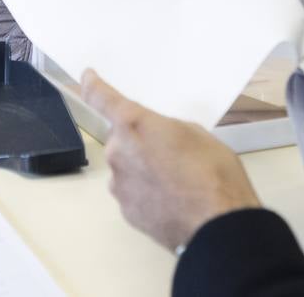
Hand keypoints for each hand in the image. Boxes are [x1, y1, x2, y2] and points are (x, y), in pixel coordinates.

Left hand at [81, 70, 260, 251]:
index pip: (101, 97)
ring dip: (142, 168)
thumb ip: (166, 130)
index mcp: (134, 125)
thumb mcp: (196, 134)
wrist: (217, 225)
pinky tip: (171, 199)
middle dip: (140, 141)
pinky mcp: (125, 210)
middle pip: (121, 138)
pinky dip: (146, 192)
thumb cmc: (213, 174)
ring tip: (177, 181)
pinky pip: (131, 191)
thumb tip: (158, 140)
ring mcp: (119, 184)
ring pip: (126, 166)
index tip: (87, 78)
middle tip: (170, 152)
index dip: (92, 85)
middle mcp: (118, 152)